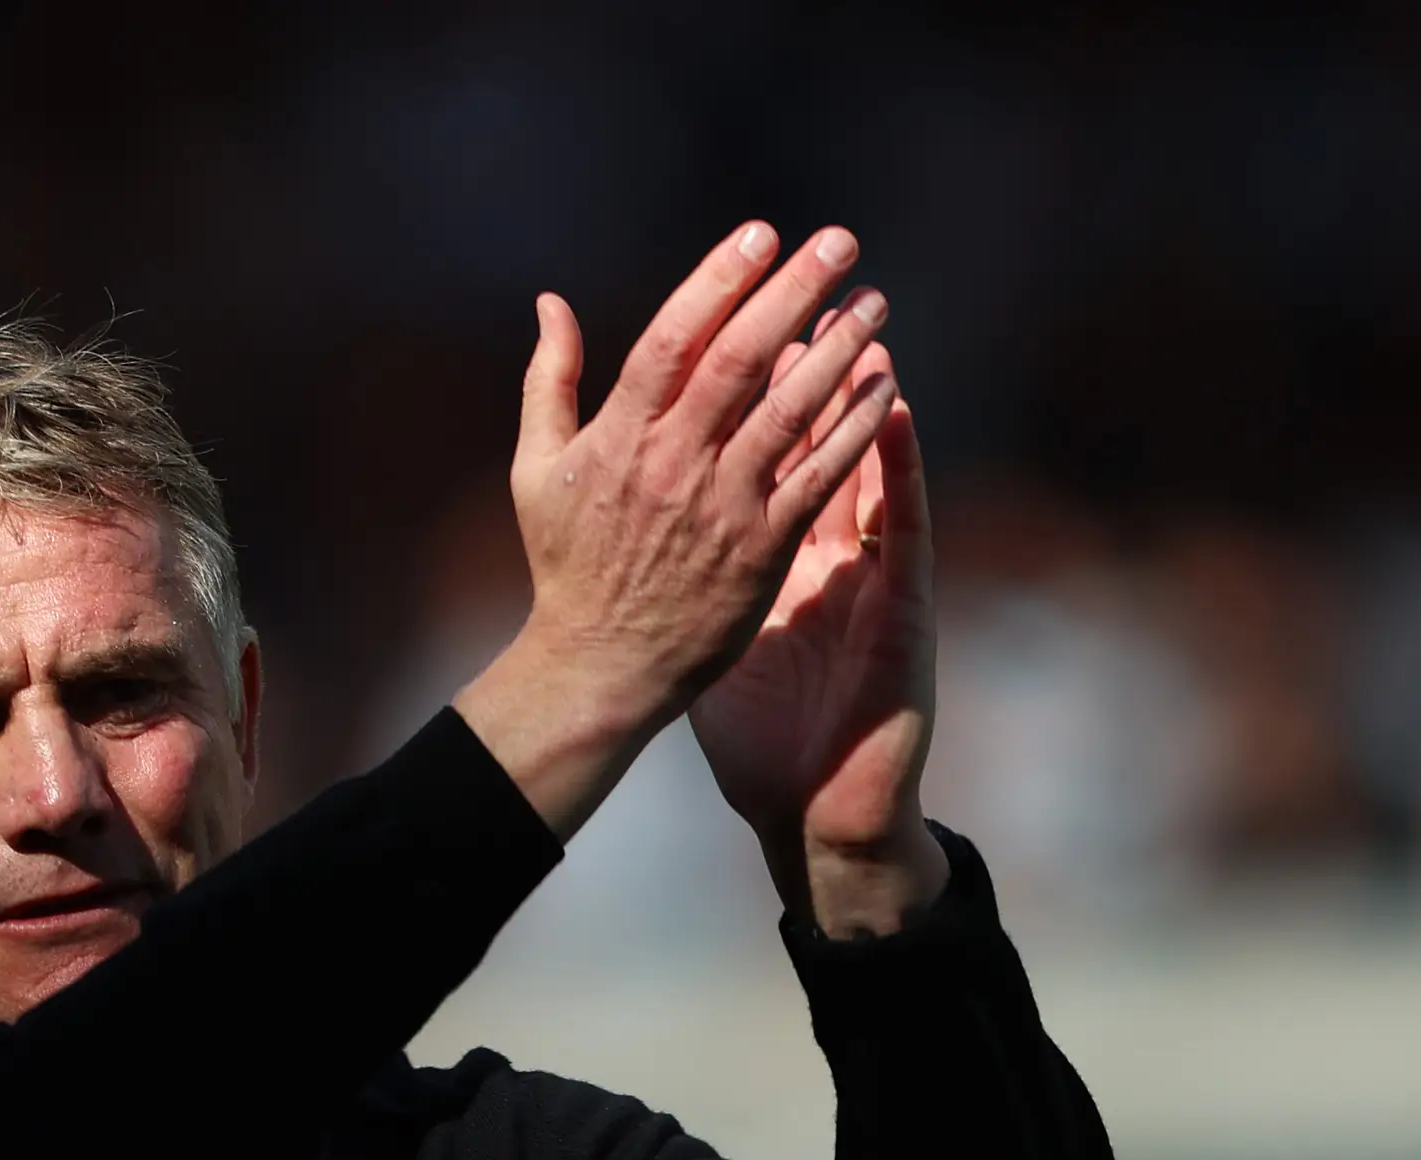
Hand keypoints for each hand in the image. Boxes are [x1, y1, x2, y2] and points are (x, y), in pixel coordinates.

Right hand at [453, 221, 895, 841]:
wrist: (599, 664)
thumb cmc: (567, 564)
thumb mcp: (535, 468)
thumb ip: (547, 380)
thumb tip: (551, 303)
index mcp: (618, 437)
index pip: (673, 340)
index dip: (718, 281)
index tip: (760, 234)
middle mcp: (672, 464)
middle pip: (740, 360)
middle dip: (793, 291)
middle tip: (839, 241)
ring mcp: (721, 506)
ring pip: (790, 411)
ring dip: (838, 350)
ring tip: (874, 301)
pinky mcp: (761, 548)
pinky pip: (819, 476)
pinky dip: (855, 429)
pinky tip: (885, 385)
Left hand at [689, 336, 947, 934]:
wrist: (819, 803)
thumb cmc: (767, 732)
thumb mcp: (715, 643)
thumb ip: (682, 572)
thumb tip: (638, 527)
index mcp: (775, 555)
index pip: (761, 460)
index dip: (749, 399)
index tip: (734, 326)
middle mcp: (825, 556)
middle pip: (813, 447)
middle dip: (810, 368)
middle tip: (809, 291)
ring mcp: (864, 578)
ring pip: (862, 472)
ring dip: (860, 396)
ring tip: (859, 321)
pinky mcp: (898, 609)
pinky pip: (900, 526)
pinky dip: (898, 469)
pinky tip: (897, 414)